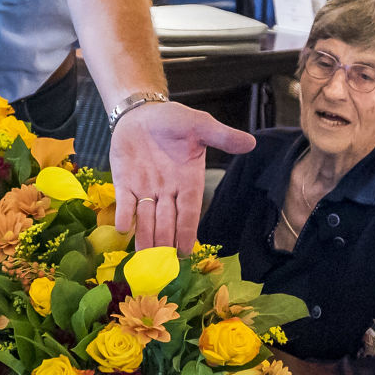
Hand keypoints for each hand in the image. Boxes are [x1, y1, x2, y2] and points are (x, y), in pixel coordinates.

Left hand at [109, 100, 253, 251]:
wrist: (142, 112)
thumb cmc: (173, 121)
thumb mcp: (199, 125)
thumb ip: (221, 136)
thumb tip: (250, 142)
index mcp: (188, 181)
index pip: (189, 212)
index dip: (186, 231)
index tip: (185, 251)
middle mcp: (167, 191)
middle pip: (167, 221)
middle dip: (165, 241)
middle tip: (163, 262)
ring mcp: (145, 189)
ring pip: (147, 218)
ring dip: (145, 236)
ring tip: (144, 257)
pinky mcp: (124, 183)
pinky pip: (124, 202)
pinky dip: (124, 214)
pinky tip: (123, 228)